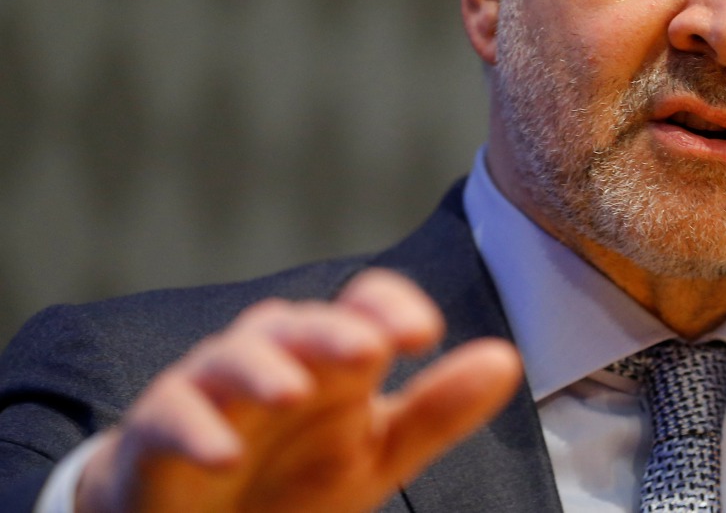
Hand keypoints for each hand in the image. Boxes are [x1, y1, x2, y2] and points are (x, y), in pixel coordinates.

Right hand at [75, 269, 522, 512]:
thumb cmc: (292, 479)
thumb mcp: (376, 453)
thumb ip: (438, 410)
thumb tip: (507, 359)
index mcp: (332, 359)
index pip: (365, 306)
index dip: (391, 307)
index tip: (426, 334)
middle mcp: (275, 359)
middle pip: (302, 325)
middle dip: (333, 331)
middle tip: (370, 347)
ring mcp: (213, 392)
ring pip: (233, 357)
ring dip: (262, 370)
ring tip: (294, 392)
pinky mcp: (156, 435)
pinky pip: (170, 418)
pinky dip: (194, 430)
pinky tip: (223, 454)